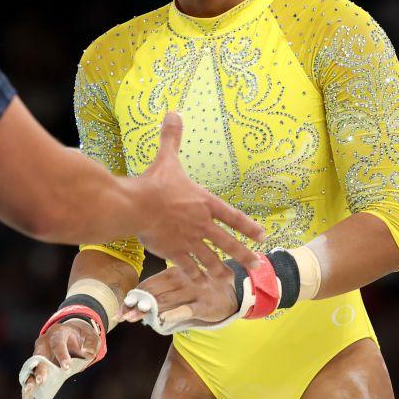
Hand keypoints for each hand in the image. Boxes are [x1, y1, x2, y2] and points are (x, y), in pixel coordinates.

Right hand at [20, 319, 98, 398]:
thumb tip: (88, 354)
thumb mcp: (90, 336)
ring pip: (31, 366)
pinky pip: (30, 376)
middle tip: (41, 380)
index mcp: (57, 333)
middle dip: (40, 368)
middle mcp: (44, 342)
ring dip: (29, 378)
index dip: (61, 355)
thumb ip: (91, 344)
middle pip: (40, 355)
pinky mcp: (37, 365)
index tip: (66, 368)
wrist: (71, 335)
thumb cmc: (80, 337)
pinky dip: (28, 387)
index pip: (58, 344)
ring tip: (29, 391)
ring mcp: (38, 353)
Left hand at [117, 264, 237, 328]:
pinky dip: (172, 315)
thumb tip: (140, 298)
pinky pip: (185, 310)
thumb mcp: (184, 280)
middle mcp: (182, 279)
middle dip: (137, 304)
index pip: (150, 283)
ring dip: (147, 310)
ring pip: (166, 301)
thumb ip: (165, 286)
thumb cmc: (203, 285)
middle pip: (154, 293)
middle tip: (122, 315)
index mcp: (175, 271)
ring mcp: (193, 291)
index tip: (123, 305)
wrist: (235, 291)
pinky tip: (160, 320)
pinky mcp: (204, 305)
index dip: (135, 294)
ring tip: (132, 318)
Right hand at [133, 112, 264, 276]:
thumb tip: (173, 113)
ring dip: (221, 270)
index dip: (249, 227)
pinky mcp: (174, 252)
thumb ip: (172, 138)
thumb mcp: (167, 158)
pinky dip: (197, 277)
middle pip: (228, 243)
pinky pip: (190, 268)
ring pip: (212, 259)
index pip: (233, 216)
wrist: (135, 205)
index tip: (262, 236)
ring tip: (229, 279)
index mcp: (205, 202)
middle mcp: (202, 223)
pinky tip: (203, 286)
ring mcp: (190, 240)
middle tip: (257, 266)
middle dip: (244, 256)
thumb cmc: (153, 182)